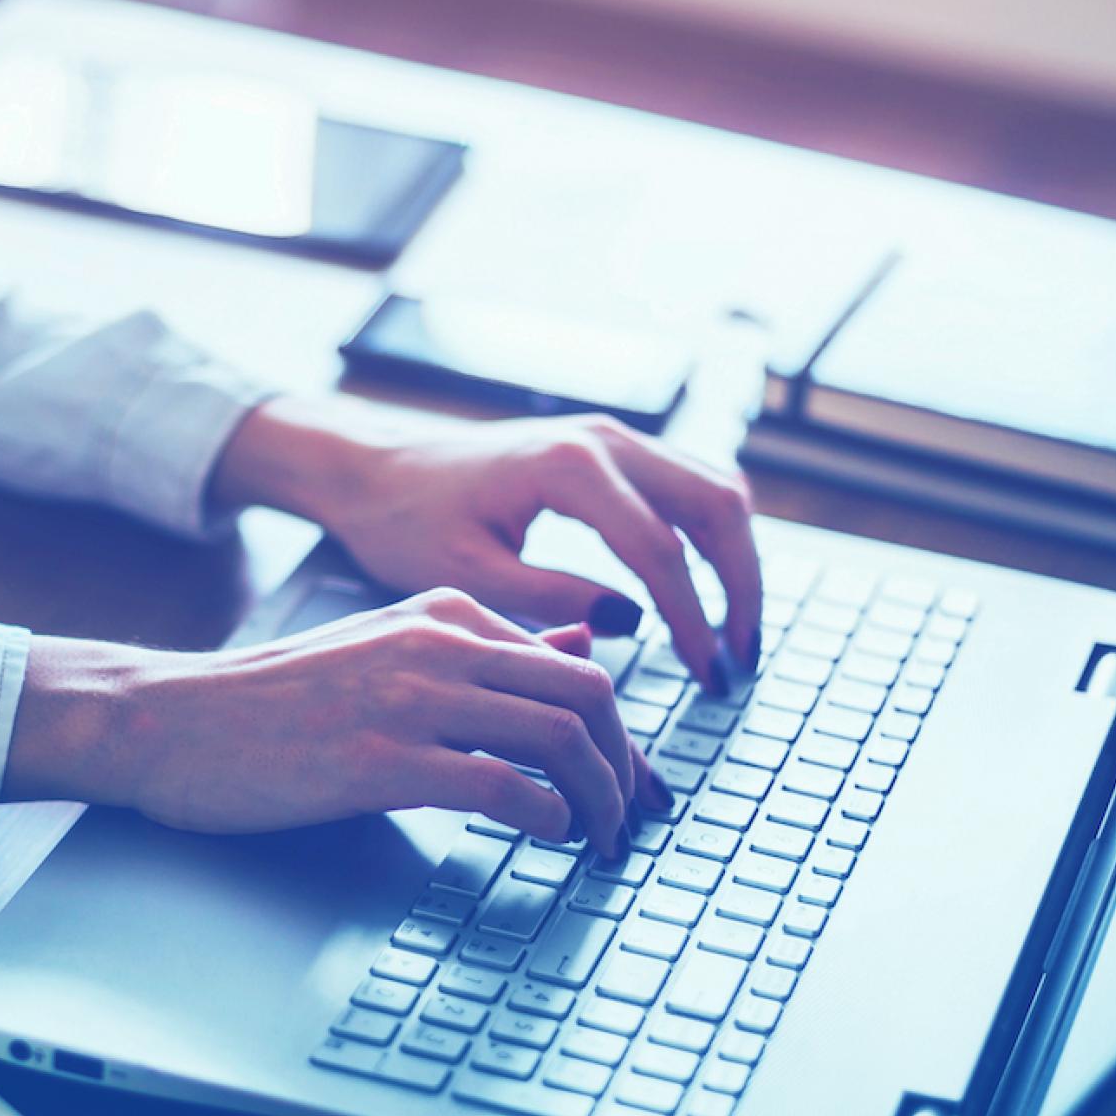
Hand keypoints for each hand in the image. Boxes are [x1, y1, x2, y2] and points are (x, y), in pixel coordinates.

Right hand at [5, 589, 668, 850]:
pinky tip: (546, 840)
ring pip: (560, 737)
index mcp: (446, 612)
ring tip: (598, 844)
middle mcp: (440, 643)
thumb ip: (482, 652)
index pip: (578, 663)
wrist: (173, 720)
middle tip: (631, 822)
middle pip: (589, 695)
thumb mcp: (388, 650)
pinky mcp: (381, 759)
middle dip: (628, 769)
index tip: (631, 786)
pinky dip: (545, 818)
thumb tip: (581, 645)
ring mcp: (411, 700)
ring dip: (598, 802)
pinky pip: (502, 786)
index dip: (624, 734)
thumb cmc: (274, 700)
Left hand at [211, 396, 762, 692]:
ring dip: (737, 560)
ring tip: (734, 636)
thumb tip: (631, 625)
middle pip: (716, 507)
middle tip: (739, 660)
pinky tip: (705, 594)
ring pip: (714, 489)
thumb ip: (552, 597)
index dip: (692, 621)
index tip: (707, 678)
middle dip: (741, 587)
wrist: (374, 468)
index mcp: (568, 467)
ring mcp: (612, 437)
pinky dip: (712, 537)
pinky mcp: (609, 449)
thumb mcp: (468, 574)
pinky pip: (689, 485)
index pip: (660, 550)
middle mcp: (603, 438)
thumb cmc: (405, 521)